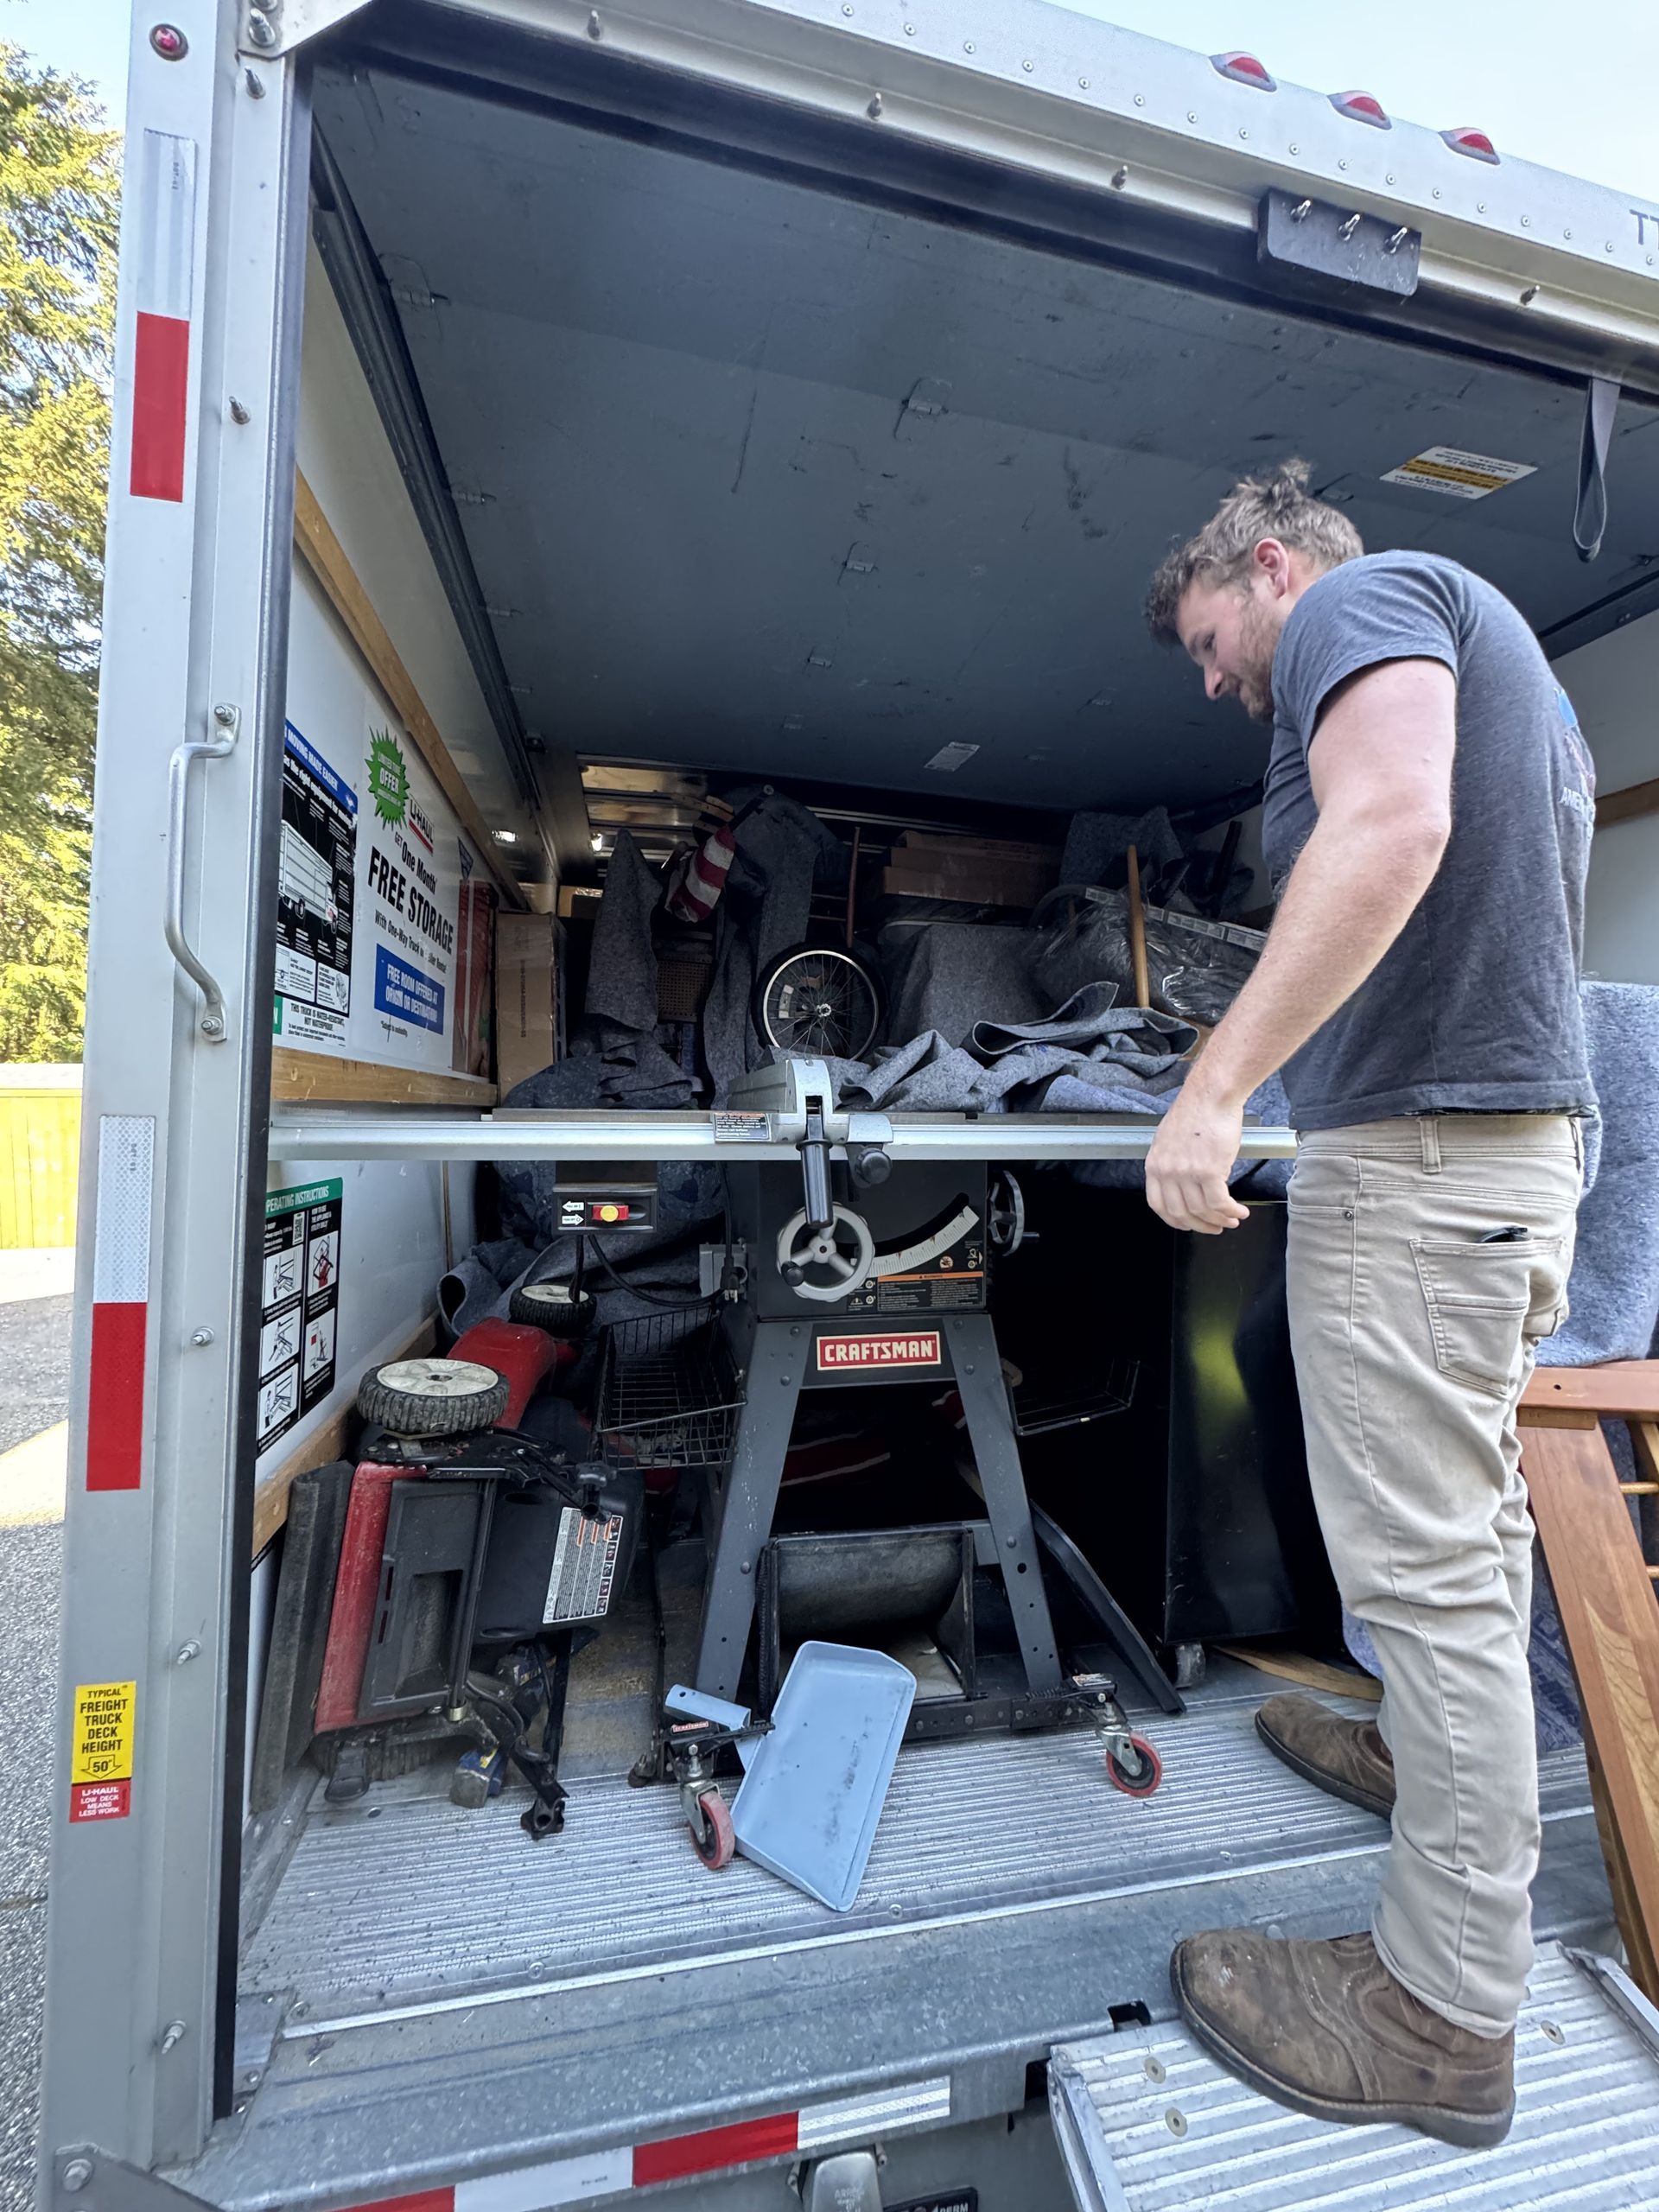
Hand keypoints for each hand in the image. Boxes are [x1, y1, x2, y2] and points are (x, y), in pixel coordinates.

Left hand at [1145, 1083, 1249, 1233]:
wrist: (1211, 1095)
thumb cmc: (1196, 1111)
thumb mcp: (1170, 1140)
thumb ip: (1172, 1164)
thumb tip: (1183, 1185)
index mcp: (1154, 1164)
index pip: (1158, 1205)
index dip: (1175, 1220)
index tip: (1188, 1224)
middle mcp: (1167, 1172)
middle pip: (1181, 1213)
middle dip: (1201, 1225)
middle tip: (1215, 1227)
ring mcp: (1186, 1173)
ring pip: (1203, 1210)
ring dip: (1221, 1220)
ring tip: (1233, 1219)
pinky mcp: (1209, 1171)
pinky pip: (1220, 1203)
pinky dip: (1232, 1211)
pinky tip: (1240, 1211)